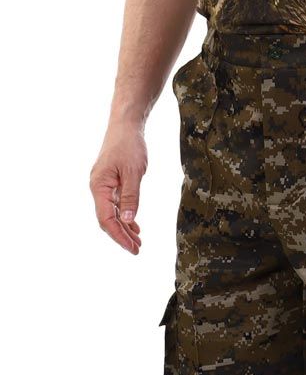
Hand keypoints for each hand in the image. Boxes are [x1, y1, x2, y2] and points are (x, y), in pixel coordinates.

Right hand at [89, 121, 146, 253]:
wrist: (126, 125)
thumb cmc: (129, 145)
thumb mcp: (134, 173)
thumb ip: (130, 197)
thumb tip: (127, 221)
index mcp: (99, 186)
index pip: (106, 219)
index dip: (119, 236)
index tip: (132, 248)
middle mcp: (98, 188)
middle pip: (107, 220)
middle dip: (122, 236)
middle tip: (138, 249)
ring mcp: (103, 186)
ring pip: (111, 214)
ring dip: (124, 229)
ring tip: (138, 242)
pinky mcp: (110, 183)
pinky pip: (115, 205)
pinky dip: (124, 217)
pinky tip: (134, 226)